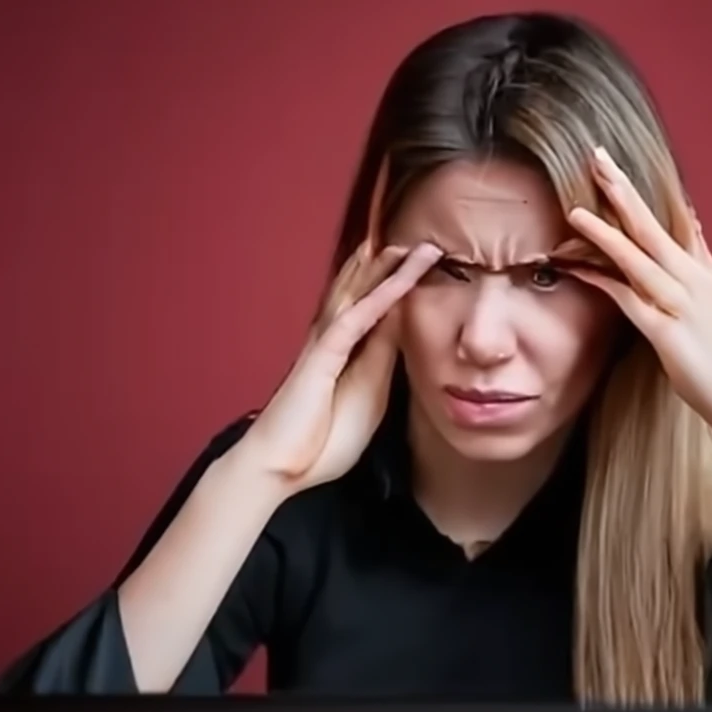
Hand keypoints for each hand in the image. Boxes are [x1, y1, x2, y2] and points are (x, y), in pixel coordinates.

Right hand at [237, 240, 441, 495]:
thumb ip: (382, 364)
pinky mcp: (321, 358)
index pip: (379, 313)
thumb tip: (400, 332)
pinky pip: (354, 321)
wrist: (281, 468)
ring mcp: (326, 347)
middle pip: (365, 294)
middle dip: (391, 267)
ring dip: (385, 271)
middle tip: (422, 242)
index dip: (401, 291)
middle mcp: (335, 341)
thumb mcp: (368, 399)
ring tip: (410, 245)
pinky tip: (397, 281)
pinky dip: (377, 299)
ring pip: (360, 297)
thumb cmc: (321, 442)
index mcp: (347, 354)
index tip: (430, 272)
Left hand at [566, 148, 711, 466]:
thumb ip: (697, 261)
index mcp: (704, 269)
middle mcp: (694, 278)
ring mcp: (681, 303)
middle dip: (623, 191)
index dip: (644, 189)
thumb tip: (690, 224)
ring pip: (639, 258)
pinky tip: (578, 267)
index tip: (614, 163)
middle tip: (596, 158)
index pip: (673, 217)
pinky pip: (628, 299)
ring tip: (576, 211)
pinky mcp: (666, 332)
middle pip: (653, 226)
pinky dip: (602, 281)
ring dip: (606, 233)